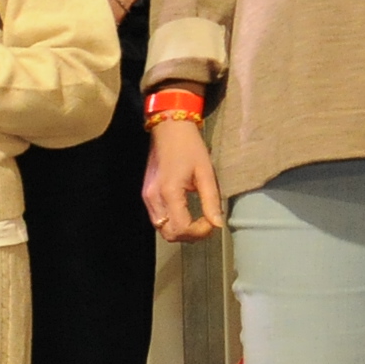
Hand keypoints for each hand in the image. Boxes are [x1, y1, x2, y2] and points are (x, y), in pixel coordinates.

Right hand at [142, 115, 222, 241]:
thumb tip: (217, 224)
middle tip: (206, 224)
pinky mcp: (146, 194)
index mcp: (169, 192)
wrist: (169, 128)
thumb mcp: (206, 173)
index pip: (181, 228)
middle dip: (190, 235)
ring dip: (181, 230)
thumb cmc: (189, 146)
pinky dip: (172, 221)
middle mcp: (153, 197)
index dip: (199, 232)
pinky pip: (158, 218)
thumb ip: (211, 201)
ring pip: (162, 228)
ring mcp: (147, 196)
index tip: (212, 223)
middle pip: (168, 234)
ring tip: (197, 219)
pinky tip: (185, 212)